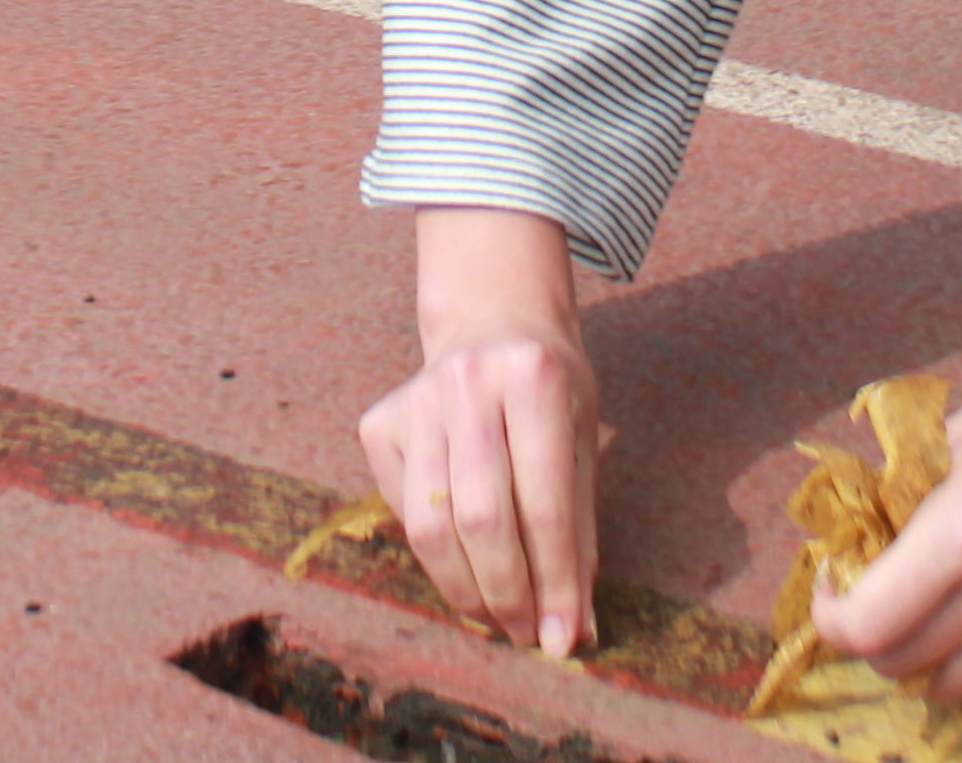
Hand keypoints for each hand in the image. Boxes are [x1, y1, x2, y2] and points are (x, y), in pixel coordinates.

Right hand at [360, 210, 601, 654]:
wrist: (491, 322)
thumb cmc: (548, 392)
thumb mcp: (581, 442)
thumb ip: (579, 535)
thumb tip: (572, 630)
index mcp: (534, 380)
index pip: (545, 504)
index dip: (554, 582)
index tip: (560, 639)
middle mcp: (469, 383)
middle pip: (481, 519)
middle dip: (506, 593)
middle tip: (525, 634)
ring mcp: (416, 400)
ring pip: (430, 525)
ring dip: (464, 588)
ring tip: (494, 616)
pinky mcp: (380, 421)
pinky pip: (402, 511)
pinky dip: (434, 553)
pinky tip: (462, 559)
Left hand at [816, 284, 961, 706]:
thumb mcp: (956, 431)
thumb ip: (901, 489)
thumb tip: (857, 526)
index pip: (867, 624)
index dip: (831, 612)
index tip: (833, 577)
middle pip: (899, 661)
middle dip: (867, 630)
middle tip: (867, 585)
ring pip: (950, 683)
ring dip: (919, 654)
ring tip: (919, 606)